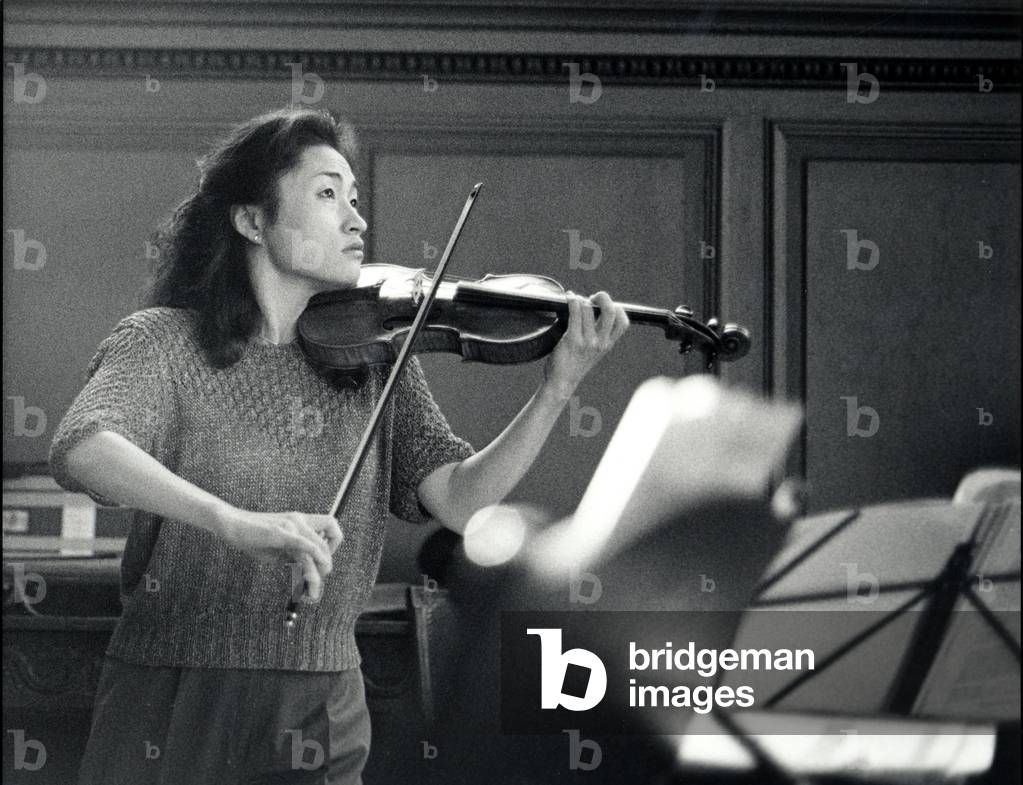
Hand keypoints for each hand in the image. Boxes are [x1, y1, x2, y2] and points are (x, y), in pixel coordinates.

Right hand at [217, 508, 342, 602]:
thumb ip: (293, 557)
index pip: (331, 527)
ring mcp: (291, 525)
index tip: (322, 561)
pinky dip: (313, 558)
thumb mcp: (278, 549)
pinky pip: (303, 545)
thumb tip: (305, 576)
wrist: (232, 524)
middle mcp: (300, 520)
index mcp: (301, 521)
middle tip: (316, 582)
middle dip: (326, 563)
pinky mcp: (280, 533)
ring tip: (312, 592)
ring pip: (317, 548)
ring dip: (317, 573)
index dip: (333, 545)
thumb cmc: (254, 537)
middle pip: (330, 538)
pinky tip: (312, 577)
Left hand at [542, 291, 629, 399]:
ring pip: (588, 309)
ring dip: (581, 299)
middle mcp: (601, 343)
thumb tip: (594, 306)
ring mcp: (588, 342)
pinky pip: (575, 313)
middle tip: (592, 298)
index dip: (617, 308)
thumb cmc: (575, 361)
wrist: (562, 380)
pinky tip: (569, 299)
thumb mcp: (594, 349)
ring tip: (575, 301)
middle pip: (610, 311)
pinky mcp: (573, 340)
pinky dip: (572, 301)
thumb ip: (598, 332)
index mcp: (608, 344)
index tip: (604, 306)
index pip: (623, 321)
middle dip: (602, 297)